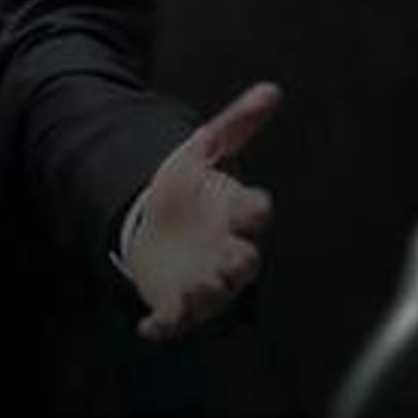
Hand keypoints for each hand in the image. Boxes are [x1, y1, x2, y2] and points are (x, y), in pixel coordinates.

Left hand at [129, 82, 279, 340]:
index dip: (255, 209)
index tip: (255, 206)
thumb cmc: (187, 191)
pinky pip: (173, 320)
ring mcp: (203, 281)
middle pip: (244, 262)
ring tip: (191, 291)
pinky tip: (146, 328)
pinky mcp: (175, 302)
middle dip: (240, 263)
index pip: (255, 211)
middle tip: (234, 259)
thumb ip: (234, 124)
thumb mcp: (201, 152)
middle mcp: (227, 252)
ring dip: (204, 295)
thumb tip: (270, 89)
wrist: (155, 227)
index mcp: (235, 214)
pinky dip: (163, 326)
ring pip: (213, 295)